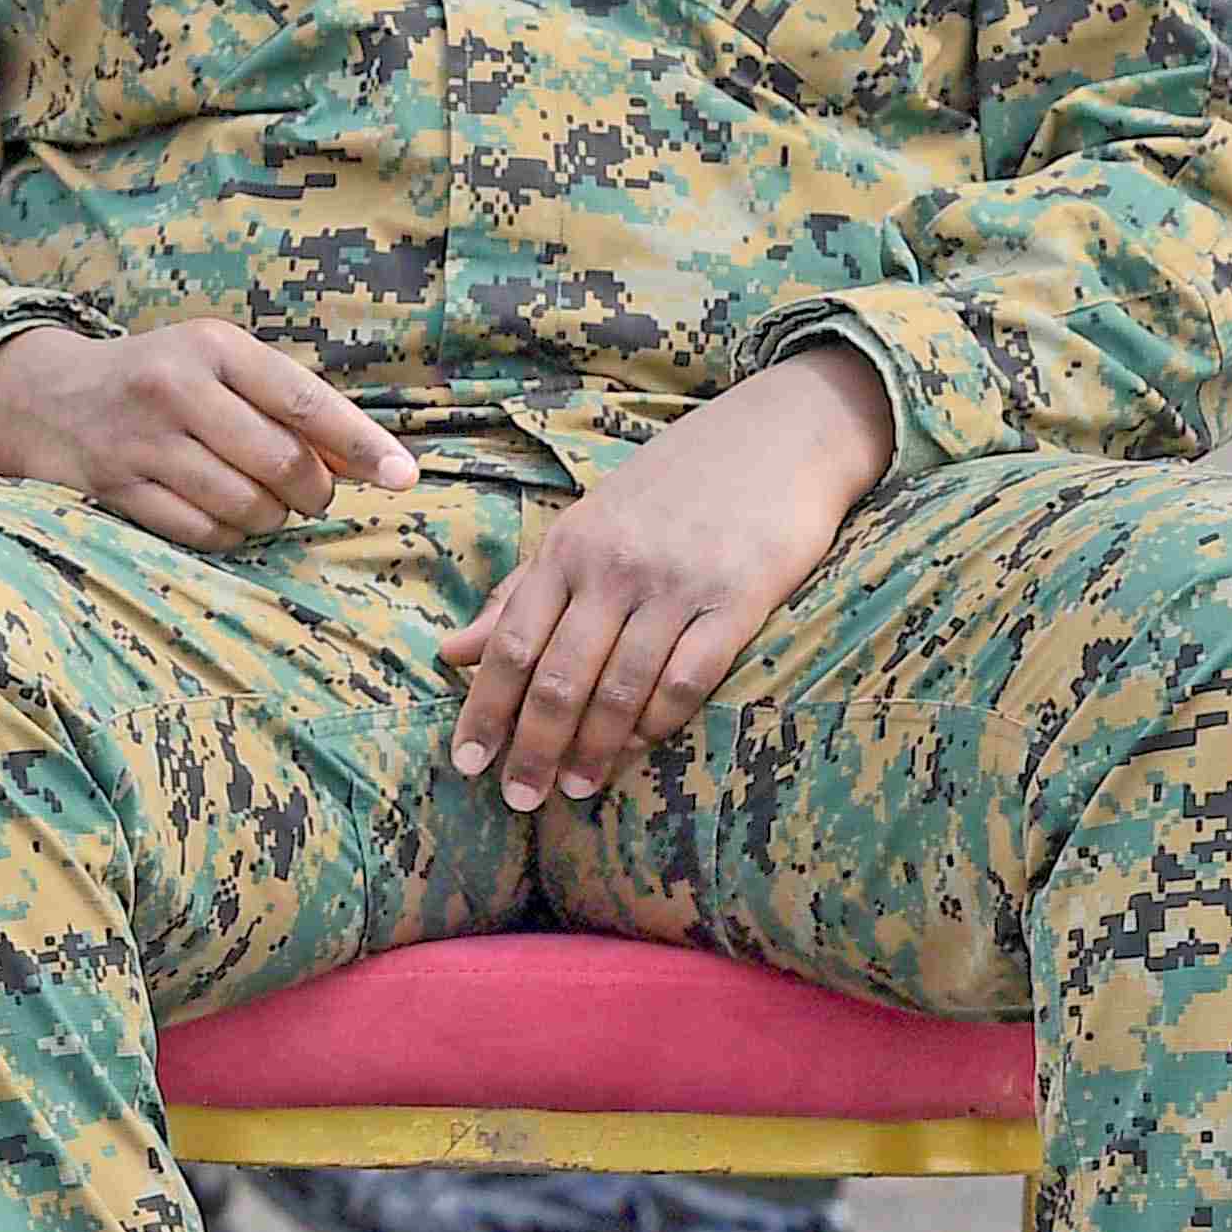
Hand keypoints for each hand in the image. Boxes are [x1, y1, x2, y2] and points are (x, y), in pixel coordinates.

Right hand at [0, 315, 417, 550]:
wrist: (47, 398)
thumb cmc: (159, 380)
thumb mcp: (219, 365)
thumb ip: (290, 404)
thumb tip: (372, 462)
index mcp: (211, 346)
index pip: (304, 400)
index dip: (361, 443)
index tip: (404, 477)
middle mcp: (174, 387)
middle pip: (281, 464)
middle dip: (313, 492)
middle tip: (313, 495)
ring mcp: (140, 442)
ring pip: (245, 505)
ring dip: (272, 517)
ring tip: (266, 504)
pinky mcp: (117, 489)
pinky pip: (203, 532)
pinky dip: (230, 534)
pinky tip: (226, 516)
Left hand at [437, 352, 893, 808]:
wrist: (781, 432)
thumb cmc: (673, 483)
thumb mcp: (585, 524)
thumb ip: (521, 592)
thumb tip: (450, 653)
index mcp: (568, 547)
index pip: (512, 643)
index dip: (484, 708)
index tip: (464, 762)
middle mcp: (613, 567)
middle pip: (559, 676)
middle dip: (532, 746)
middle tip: (519, 798)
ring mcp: (676, 583)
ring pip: (619, 687)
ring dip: (592, 749)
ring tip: (575, 790)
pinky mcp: (739, 598)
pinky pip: (689, 677)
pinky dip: (658, 722)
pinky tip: (638, 751)